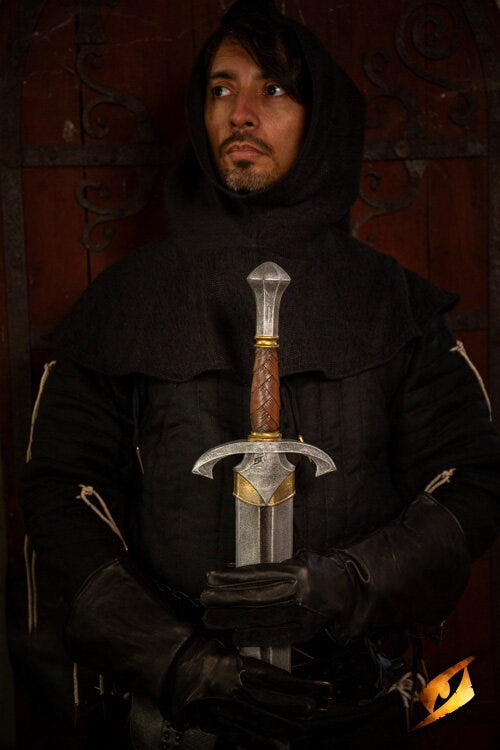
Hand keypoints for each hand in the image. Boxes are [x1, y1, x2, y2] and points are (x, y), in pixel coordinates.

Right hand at [163, 636, 319, 748]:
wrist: (169, 670)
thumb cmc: (198, 654)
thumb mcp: (225, 646)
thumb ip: (246, 657)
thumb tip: (273, 665)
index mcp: (237, 665)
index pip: (275, 678)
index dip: (297, 686)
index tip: (314, 689)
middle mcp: (233, 688)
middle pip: (272, 702)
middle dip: (295, 708)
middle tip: (312, 711)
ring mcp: (224, 709)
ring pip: (260, 722)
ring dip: (283, 727)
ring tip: (300, 731)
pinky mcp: (215, 724)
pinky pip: (242, 737)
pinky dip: (260, 743)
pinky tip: (276, 747)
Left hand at [201, 551, 352, 645]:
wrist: (347, 590)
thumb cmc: (316, 571)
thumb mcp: (296, 561)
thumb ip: (270, 569)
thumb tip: (233, 573)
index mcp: (295, 571)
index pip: (256, 575)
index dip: (231, 578)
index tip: (210, 578)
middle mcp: (299, 592)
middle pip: (255, 597)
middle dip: (226, 599)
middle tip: (204, 600)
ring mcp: (303, 613)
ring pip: (262, 617)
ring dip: (233, 619)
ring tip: (211, 619)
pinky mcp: (306, 630)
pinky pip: (276, 635)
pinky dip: (255, 636)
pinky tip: (237, 636)